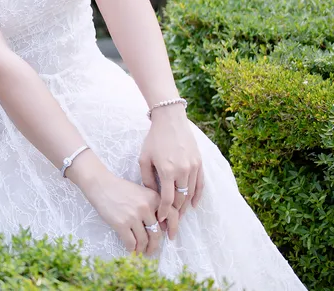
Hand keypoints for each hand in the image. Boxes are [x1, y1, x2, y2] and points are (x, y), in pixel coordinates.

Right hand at [68, 153, 163, 255]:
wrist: (100, 185)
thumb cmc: (120, 189)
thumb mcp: (141, 193)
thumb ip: (153, 206)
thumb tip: (163, 227)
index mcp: (153, 198)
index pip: (172, 215)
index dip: (174, 229)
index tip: (171, 237)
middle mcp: (146, 207)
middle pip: (157, 233)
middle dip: (154, 245)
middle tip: (152, 250)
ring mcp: (133, 216)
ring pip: (144, 240)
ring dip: (143, 249)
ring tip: (141, 251)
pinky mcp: (121, 223)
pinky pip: (131, 242)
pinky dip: (132, 248)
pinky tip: (131, 249)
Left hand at [139, 105, 204, 239]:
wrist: (170, 121)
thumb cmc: (154, 139)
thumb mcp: (144, 158)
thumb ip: (147, 178)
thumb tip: (151, 196)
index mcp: (167, 170)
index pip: (168, 199)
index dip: (165, 212)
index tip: (161, 220)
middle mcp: (182, 170)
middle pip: (181, 199)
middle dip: (175, 212)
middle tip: (170, 223)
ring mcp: (193, 167)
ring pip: (191, 193)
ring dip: (185, 206)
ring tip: (179, 216)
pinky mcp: (200, 163)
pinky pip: (200, 184)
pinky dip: (197, 196)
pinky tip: (193, 204)